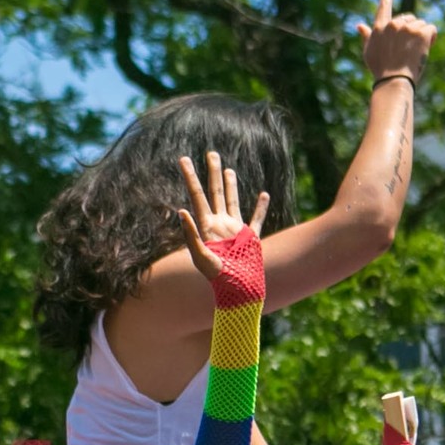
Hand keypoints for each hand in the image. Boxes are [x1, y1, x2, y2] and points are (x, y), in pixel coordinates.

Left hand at [175, 152, 271, 276]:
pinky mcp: (250, 237)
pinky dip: (261, 206)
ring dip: (230, 185)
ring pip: (232, 200)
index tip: (183, 159)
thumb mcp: (202, 257)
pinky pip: (256, 218)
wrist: (238, 290)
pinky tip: (263, 195)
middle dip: (212, 172)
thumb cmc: (219, 277)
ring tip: (228, 170)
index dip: (190, 177)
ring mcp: (234, 229)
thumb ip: (191, 235)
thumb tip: (182, 211)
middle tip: (210, 153)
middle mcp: (219, 224)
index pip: (197, 195)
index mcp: (206, 226)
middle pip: (214, 192)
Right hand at [355, 0, 438, 85]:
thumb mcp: (369, 52)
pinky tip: (424, 50)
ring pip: (421, 24)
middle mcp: (393, 24)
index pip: (384, 7)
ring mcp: (407, 28)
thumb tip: (359, 25)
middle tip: (408, 49)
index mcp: (380, 28)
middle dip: (412, 30)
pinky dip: (432, 39)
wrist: (393, 81)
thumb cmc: (381, 70)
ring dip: (421, 36)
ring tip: (414, 53)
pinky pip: (431, 29)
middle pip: (409, 18)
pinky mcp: (421, 33)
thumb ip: (367, 36)